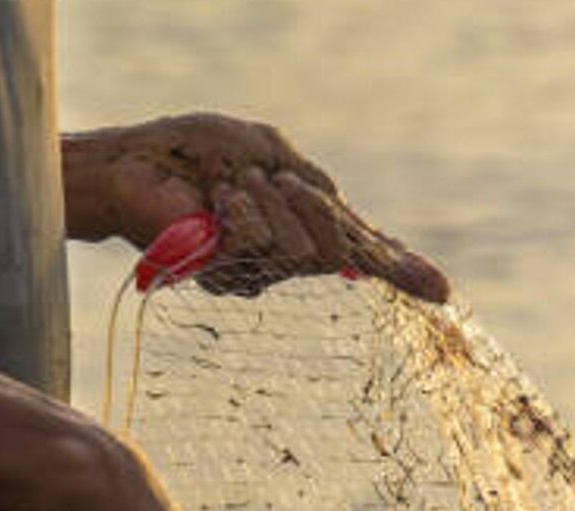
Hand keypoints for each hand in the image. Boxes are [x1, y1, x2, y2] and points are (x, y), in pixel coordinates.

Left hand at [63, 113, 449, 301]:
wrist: (132, 167)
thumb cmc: (194, 153)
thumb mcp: (269, 152)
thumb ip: (316, 190)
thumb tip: (353, 245)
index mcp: (303, 218)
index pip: (361, 249)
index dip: (402, 270)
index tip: (442, 293)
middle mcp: (288, 252)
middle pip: (342, 247)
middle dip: (316, 210)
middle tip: (276, 181)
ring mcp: (262, 269)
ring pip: (305, 250)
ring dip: (270, 205)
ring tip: (231, 187)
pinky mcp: (232, 276)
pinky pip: (265, 248)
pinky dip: (245, 214)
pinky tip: (217, 205)